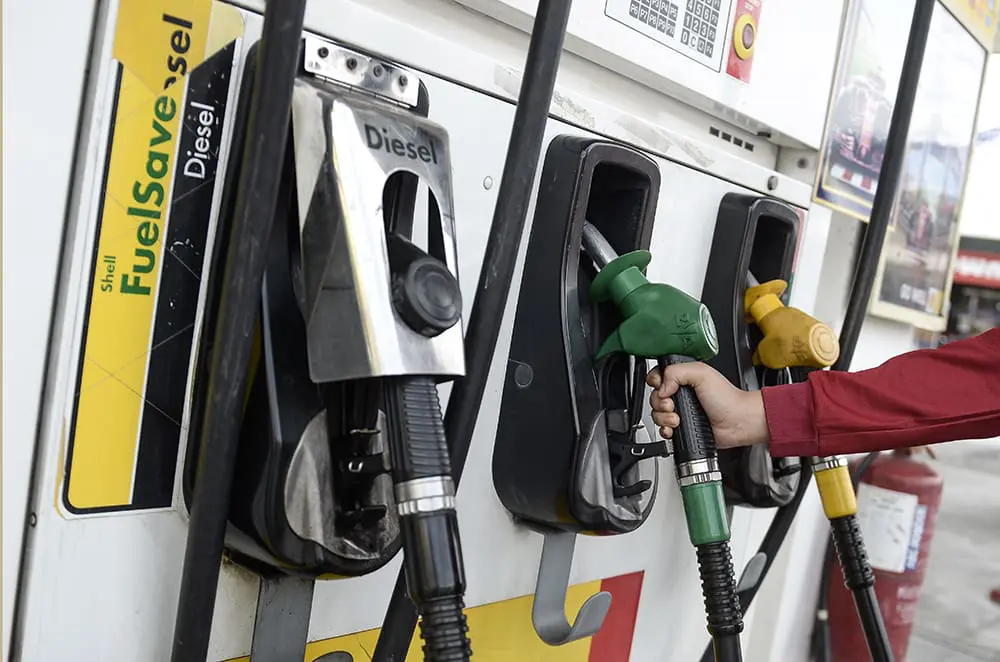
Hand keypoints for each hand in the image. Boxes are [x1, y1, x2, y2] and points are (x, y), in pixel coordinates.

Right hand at [645, 362, 768, 449]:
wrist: (737, 422)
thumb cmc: (727, 398)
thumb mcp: (701, 373)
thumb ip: (676, 372)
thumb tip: (661, 387)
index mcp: (682, 378)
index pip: (657, 376)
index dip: (656, 383)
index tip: (664, 388)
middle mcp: (679, 394)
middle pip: (654, 397)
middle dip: (661, 403)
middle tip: (674, 405)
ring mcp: (680, 411)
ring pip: (657, 414)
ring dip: (664, 418)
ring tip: (678, 418)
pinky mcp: (681, 427)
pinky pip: (663, 429)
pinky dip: (665, 430)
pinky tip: (674, 428)